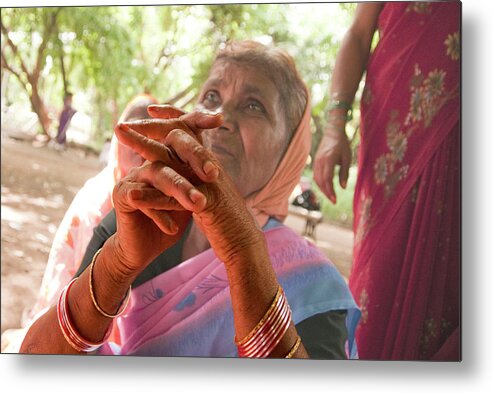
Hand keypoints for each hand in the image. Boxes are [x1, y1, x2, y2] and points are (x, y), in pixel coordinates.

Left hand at [119, 116, 264, 267]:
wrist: (244, 242)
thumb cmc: (224, 218)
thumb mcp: (209, 190)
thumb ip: (199, 174)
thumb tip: (187, 164)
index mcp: (209, 163)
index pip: (192, 130)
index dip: (174, 116)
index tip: (152, 108)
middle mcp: (210, 166)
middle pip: (179, 137)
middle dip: (149, 128)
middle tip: (120, 127)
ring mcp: (210, 183)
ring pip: (174, 161)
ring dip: (144, 148)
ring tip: (119, 142)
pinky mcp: (208, 204)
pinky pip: (175, 198)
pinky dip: (153, 197)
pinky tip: (131, 195)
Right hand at [313, 127, 350, 203]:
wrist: (332, 132)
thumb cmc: (342, 144)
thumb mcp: (347, 158)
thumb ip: (344, 173)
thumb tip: (343, 187)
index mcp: (329, 159)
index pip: (327, 179)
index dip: (330, 191)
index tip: (335, 200)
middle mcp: (320, 161)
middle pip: (321, 181)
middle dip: (327, 192)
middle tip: (334, 201)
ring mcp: (316, 161)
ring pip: (317, 179)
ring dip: (323, 189)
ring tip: (330, 195)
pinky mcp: (315, 161)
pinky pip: (316, 175)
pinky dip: (320, 183)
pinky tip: (326, 187)